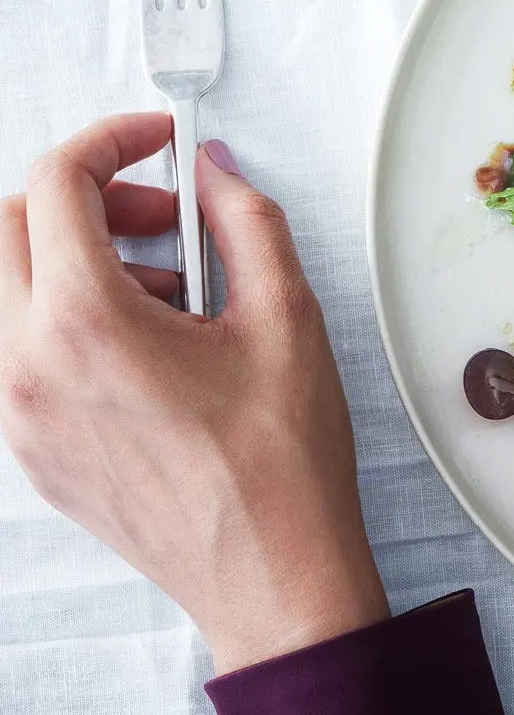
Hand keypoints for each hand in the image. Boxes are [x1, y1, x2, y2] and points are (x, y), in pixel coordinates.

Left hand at [0, 113, 388, 673]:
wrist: (271, 572)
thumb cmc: (280, 461)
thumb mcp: (285, 315)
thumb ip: (245, 221)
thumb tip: (213, 173)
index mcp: (83, 325)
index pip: (56, 185)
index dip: (112, 142)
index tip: (157, 143)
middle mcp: (26, 367)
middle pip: (8, 227)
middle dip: (85, 198)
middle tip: (163, 214)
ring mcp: (17, 414)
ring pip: (7, 289)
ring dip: (76, 257)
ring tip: (171, 287)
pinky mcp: (30, 447)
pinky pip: (19, 347)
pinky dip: (69, 314)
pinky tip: (151, 340)